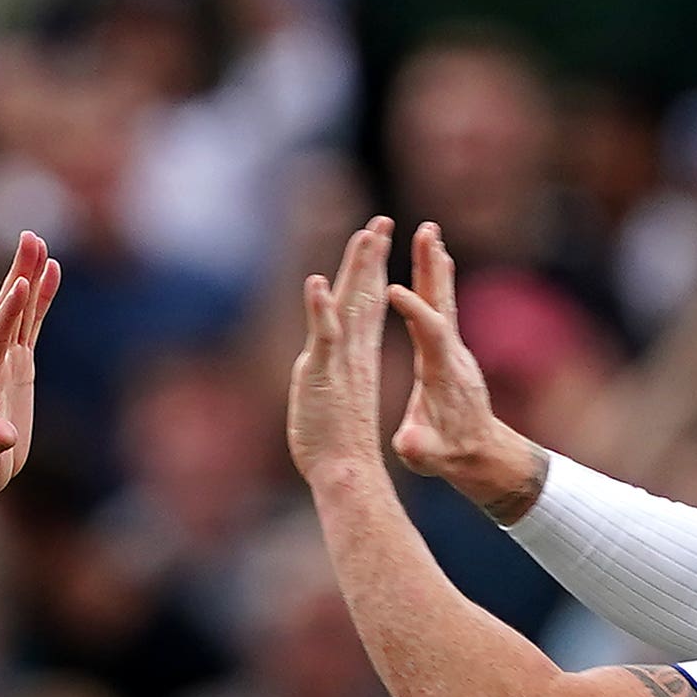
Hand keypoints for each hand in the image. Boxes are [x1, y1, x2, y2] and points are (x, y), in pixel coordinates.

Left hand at [0, 232, 58, 515]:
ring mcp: (6, 360)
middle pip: (6, 310)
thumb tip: (4, 435)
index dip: (9, 312)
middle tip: (29, 238)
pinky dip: (41, 298)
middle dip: (18, 275)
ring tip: (39, 242)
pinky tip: (52, 271)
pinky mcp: (19, 364)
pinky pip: (31, 324)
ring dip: (28, 275)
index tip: (21, 283)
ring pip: (19, 310)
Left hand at [286, 214, 398, 490]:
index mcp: (358, 357)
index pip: (365, 305)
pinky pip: (324, 333)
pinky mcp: (324, 372)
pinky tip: (316, 284)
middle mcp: (354, 352)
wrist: (344, 473)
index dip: (370, 272)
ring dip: (358, 268)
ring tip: (368, 235)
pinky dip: (319, 308)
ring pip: (351, 304)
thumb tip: (321, 364)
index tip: (377, 241)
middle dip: (371, 256)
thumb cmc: (340, 450)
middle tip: (379, 223)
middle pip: (363, 294)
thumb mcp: (336, 402)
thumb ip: (333, 376)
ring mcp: (341, 360)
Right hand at [385, 223, 542, 518]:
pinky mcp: (450, 350)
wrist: (480, 454)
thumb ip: (418, 447)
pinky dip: (435, 283)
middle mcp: (453, 353)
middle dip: (432, 268)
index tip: (393, 289)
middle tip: (426, 232)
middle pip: (442, 302)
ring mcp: (454, 349)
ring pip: (443, 299)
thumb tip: (409, 445)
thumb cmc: (448, 454)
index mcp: (443, 372)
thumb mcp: (428, 456)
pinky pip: (441, 308)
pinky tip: (433, 262)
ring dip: (434, 266)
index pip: (430, 332)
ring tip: (428, 232)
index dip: (414, 311)